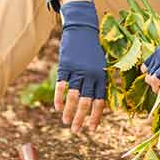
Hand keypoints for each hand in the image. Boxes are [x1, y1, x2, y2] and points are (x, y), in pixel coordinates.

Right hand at [53, 0, 106, 133]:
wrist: (82, 29)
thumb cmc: (92, 49)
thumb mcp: (101, 64)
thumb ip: (99, 81)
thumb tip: (98, 101)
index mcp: (102, 76)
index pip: (100, 101)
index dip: (96, 117)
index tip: (92, 129)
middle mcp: (91, 75)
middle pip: (87, 102)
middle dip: (81, 119)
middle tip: (76, 131)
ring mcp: (78, 71)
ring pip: (74, 97)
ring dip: (69, 112)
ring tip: (65, 122)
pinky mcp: (66, 66)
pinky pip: (62, 86)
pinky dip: (59, 98)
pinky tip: (57, 108)